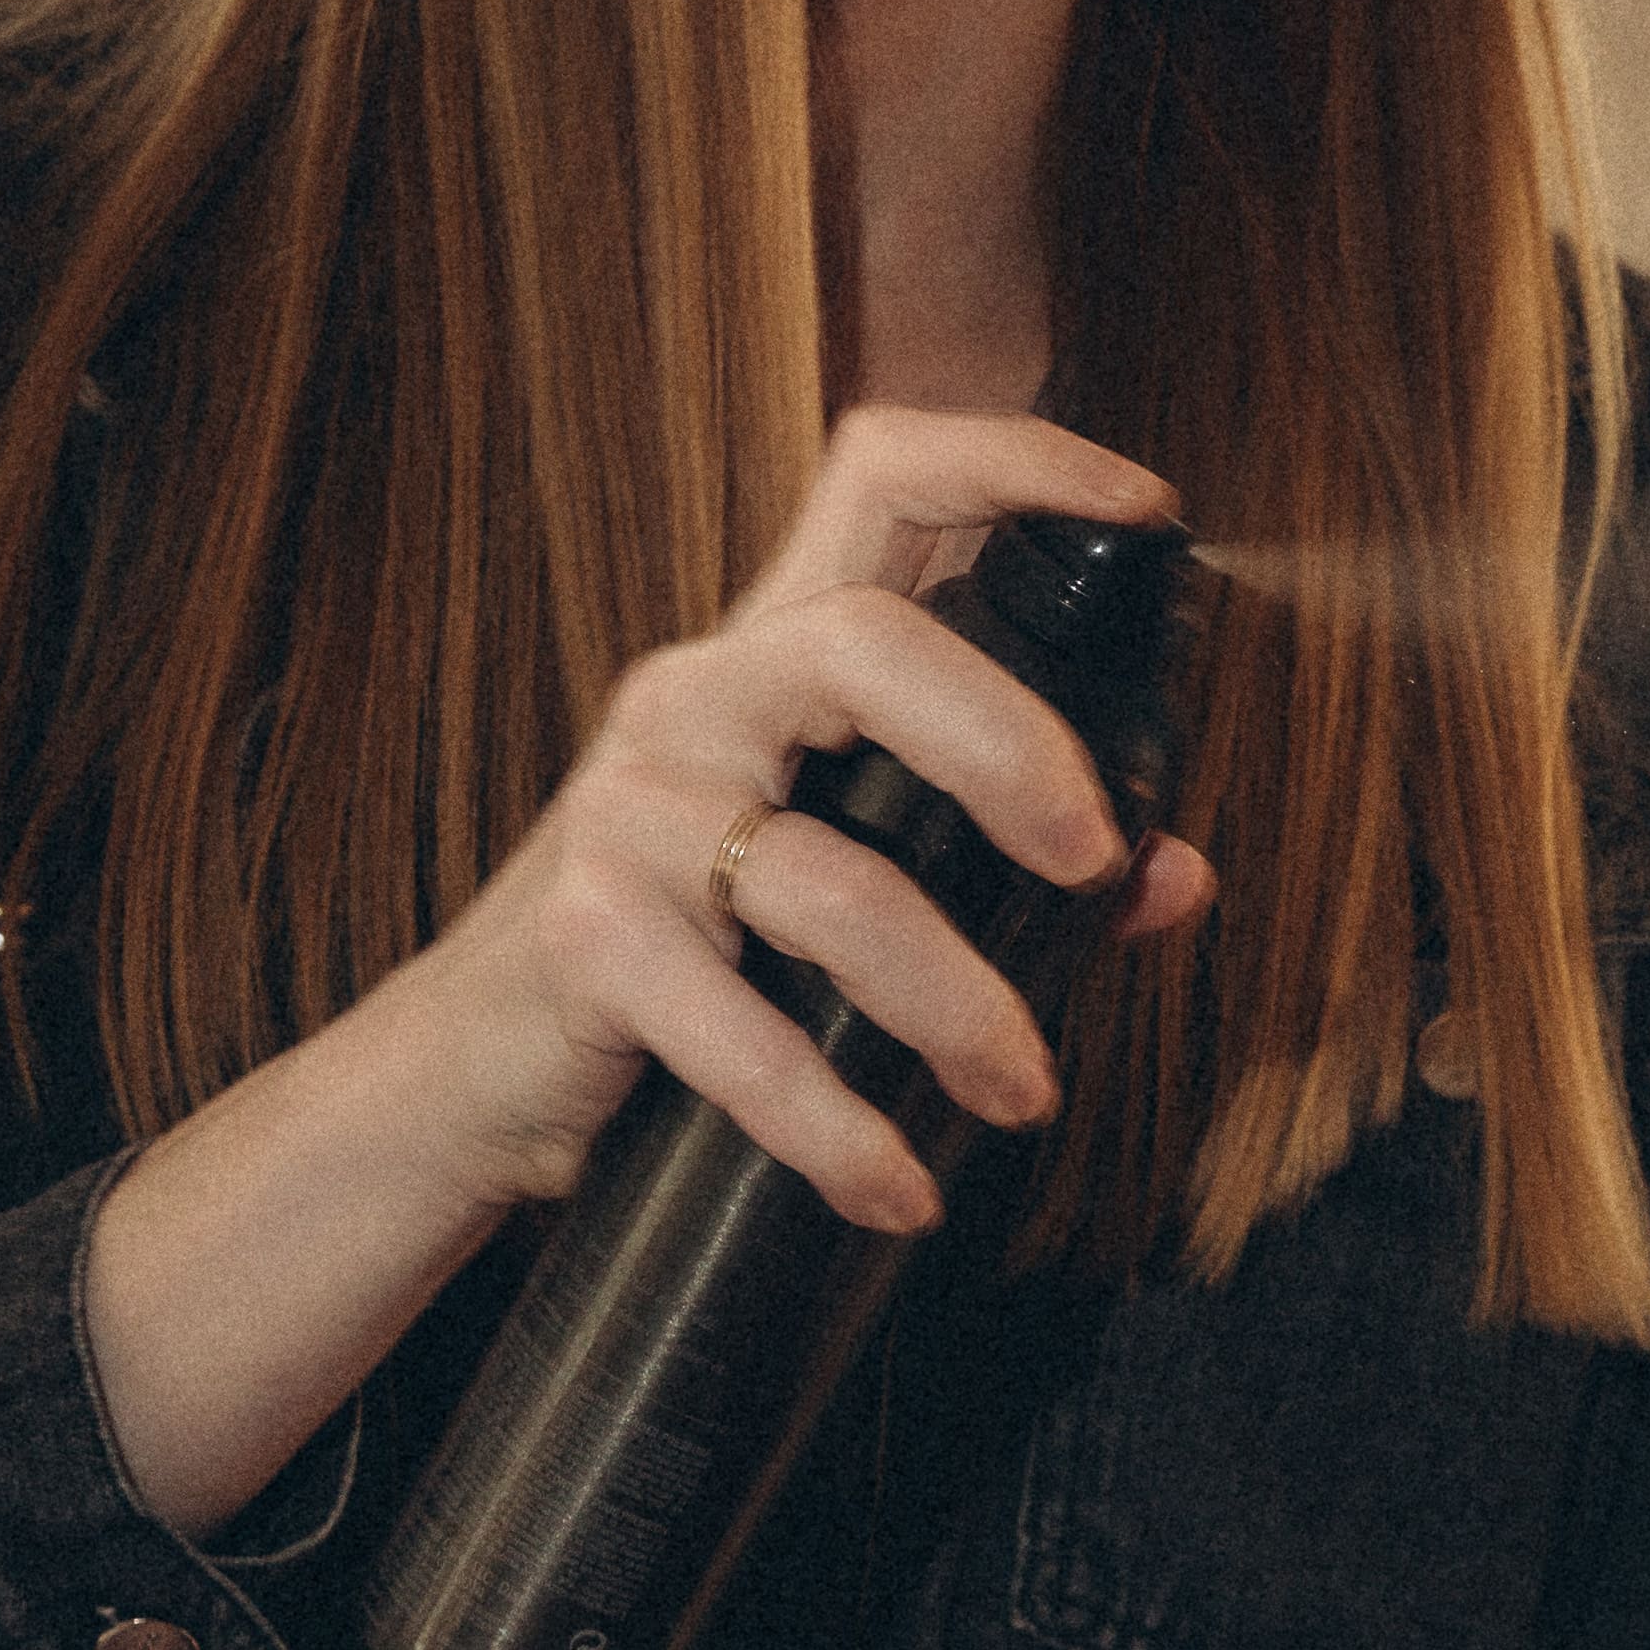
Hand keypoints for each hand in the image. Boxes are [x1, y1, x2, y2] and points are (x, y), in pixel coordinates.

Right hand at [394, 403, 1217, 1252]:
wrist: (472, 1067)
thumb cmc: (692, 954)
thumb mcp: (845, 885)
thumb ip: (1012, 863)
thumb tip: (1177, 875)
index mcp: (773, 657)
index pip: (882, 478)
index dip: (1016, 462)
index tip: (1145, 508)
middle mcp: (695, 701)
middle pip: (866, 642)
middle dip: (1010, 747)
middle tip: (1095, 864)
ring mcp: (631, 817)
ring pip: (830, 881)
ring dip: (955, 1004)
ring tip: (1023, 1091)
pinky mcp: (587, 944)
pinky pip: (745, 1038)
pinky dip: (838, 1129)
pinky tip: (898, 1187)